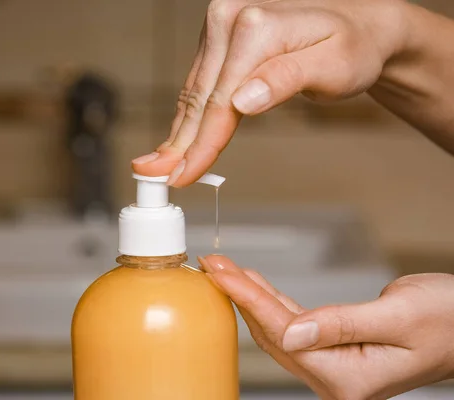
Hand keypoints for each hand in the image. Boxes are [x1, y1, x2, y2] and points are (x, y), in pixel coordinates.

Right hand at [132, 0, 409, 185]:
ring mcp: (221, 27)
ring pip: (194, 93)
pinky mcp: (220, 39)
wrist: (359, 24)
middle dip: (179, 143)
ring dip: (180, 132)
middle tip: (154, 176)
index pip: (219, 100)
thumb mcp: (335, 65)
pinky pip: (201, 84)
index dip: (200, 144)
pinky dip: (192, 115)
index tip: (183, 175)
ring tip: (161, 164)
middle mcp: (229, 18)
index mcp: (255, 25)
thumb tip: (243, 101)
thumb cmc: (354, 45)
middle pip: (198, 97)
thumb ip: (287, 79)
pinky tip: (181, 137)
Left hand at [199, 255, 453, 399]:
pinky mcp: (335, 352)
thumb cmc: (449, 321)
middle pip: (273, 332)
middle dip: (240, 295)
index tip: (220, 272)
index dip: (247, 297)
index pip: (283, 332)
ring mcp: (333, 367)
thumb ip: (341, 324)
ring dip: (252, 297)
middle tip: (213, 264)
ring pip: (279, 329)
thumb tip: (290, 332)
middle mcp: (334, 378)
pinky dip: (273, 302)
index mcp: (347, 377)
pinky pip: (295, 326)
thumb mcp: (399, 316)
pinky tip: (256, 286)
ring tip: (226, 270)